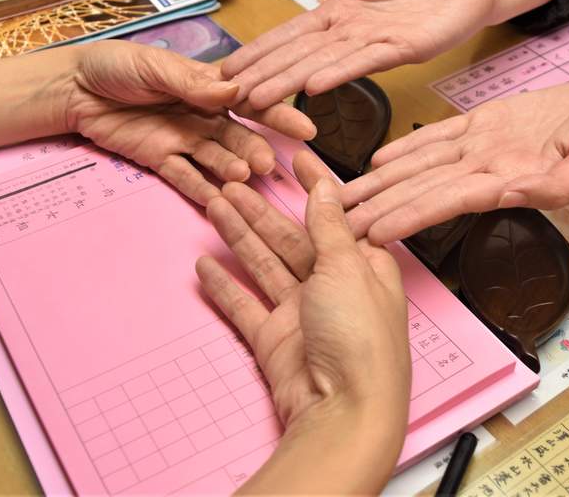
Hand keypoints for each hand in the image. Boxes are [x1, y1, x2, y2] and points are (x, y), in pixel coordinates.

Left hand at [64, 41, 315, 203]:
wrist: (71, 89)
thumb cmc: (115, 66)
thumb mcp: (153, 66)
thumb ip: (191, 83)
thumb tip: (232, 91)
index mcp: (208, 86)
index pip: (250, 99)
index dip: (277, 113)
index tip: (304, 128)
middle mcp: (203, 115)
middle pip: (237, 136)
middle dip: (255, 149)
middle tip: (268, 164)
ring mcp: (183, 139)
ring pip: (215, 159)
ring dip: (230, 170)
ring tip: (242, 178)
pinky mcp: (160, 159)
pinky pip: (185, 177)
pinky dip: (201, 189)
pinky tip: (219, 202)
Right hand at [196, 152, 409, 493]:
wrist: (343, 410)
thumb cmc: (361, 340)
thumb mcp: (348, 268)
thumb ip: (330, 228)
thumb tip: (327, 189)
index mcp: (363, 265)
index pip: (336, 215)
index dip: (316, 185)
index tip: (295, 157)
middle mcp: (333, 286)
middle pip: (291, 237)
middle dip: (261, 208)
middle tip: (231, 180)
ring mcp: (302, 314)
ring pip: (265, 264)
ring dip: (239, 235)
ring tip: (213, 205)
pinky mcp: (275, 340)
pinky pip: (245, 305)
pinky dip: (225, 287)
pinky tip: (205, 265)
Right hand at [220, 0, 496, 108]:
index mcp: (336, 13)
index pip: (288, 36)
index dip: (258, 52)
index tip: (227, 71)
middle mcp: (348, 34)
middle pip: (298, 57)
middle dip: (263, 76)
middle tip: (230, 97)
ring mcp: (371, 45)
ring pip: (321, 65)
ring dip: (289, 84)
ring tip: (260, 100)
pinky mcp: (399, 51)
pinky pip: (362, 64)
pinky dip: (337, 75)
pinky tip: (312, 87)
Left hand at [343, 81, 568, 242]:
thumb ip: (563, 181)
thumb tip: (517, 195)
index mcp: (511, 181)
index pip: (447, 202)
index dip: (408, 216)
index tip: (372, 233)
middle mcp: (488, 170)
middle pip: (421, 191)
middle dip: (378, 208)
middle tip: (332, 225)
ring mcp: (484, 149)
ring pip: (420, 168)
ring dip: (380, 185)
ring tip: (341, 199)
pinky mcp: (486, 126)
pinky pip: (438, 139)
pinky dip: (406, 150)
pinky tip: (378, 161)